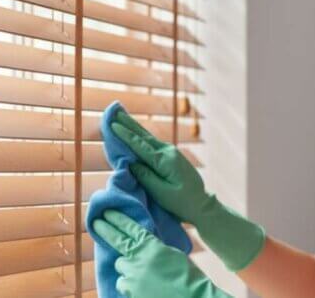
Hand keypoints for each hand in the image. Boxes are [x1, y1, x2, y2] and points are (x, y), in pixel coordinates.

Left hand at [93, 209, 232, 297]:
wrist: (190, 297)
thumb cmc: (188, 276)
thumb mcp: (173, 255)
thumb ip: (155, 249)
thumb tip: (145, 249)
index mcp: (151, 246)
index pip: (130, 228)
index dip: (118, 219)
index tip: (107, 212)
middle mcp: (138, 259)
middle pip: (118, 243)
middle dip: (106, 231)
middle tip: (96, 223)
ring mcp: (132, 277)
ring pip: (120, 268)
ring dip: (127, 270)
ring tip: (142, 276)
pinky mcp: (130, 292)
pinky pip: (123, 285)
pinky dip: (130, 287)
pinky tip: (142, 289)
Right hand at [110, 109, 265, 271]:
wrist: (201, 203)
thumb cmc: (182, 202)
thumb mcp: (162, 193)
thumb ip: (146, 177)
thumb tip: (131, 162)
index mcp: (165, 161)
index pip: (141, 145)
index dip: (125, 135)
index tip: (112, 124)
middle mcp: (168, 152)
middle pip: (144, 136)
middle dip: (128, 123)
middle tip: (114, 110)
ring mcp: (171, 152)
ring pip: (148, 137)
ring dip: (133, 127)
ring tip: (120, 115)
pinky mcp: (171, 156)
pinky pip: (152, 144)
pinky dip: (140, 136)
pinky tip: (133, 131)